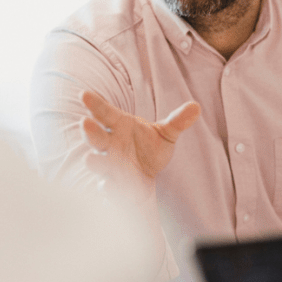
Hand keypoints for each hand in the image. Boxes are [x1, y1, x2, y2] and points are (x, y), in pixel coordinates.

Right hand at [80, 91, 200, 190]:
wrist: (148, 177)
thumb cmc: (150, 148)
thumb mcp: (166, 134)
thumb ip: (178, 121)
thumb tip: (196, 106)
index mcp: (119, 126)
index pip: (105, 113)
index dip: (95, 104)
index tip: (85, 94)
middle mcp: (110, 145)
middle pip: (96, 136)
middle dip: (90, 131)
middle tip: (85, 123)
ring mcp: (109, 165)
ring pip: (97, 162)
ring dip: (94, 161)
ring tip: (90, 159)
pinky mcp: (113, 185)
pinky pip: (107, 186)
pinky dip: (107, 187)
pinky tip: (108, 187)